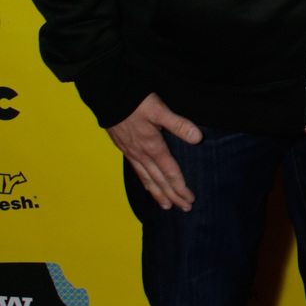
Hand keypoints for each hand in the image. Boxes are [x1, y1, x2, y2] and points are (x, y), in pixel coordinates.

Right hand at [107, 93, 201, 211]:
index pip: (170, 172)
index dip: (180, 187)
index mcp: (153, 147)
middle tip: (185, 208)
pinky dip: (145, 182)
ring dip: (158, 194)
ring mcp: (132, 153)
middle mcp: (142, 154)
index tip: (189, 199)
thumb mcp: (159, 110)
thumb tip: (197, 138)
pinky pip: (137, 172)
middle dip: (173, 195)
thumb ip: (178, 124)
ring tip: (167, 206)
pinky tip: (148, 186)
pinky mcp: (125, 149)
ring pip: (147, 179)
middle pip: (160, 180)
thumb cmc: (135, 102)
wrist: (109, 97)